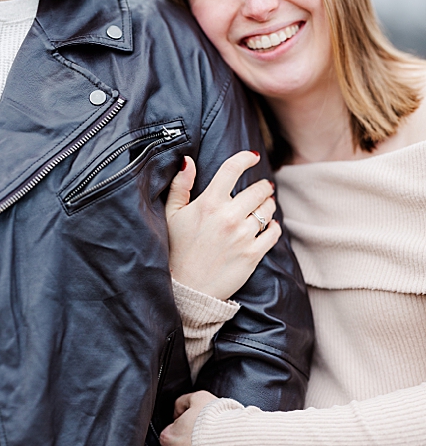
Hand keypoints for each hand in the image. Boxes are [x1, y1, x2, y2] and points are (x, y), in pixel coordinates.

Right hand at [166, 152, 281, 300]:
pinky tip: (267, 226)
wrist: (186, 288)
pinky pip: (273, 232)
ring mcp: (242, 236)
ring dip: (268, 205)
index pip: (232, 169)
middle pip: (258, 190)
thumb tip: (188, 161)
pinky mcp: (253, 253)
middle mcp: (228, 216)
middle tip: (262, 188)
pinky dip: (273, 227)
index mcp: (208, 203)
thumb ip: (180, 186)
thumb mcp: (171, 215)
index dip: (245, 158)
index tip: (252, 157)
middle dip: (262, 186)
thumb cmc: (177, 249)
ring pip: (267, 209)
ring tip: (262, 207)